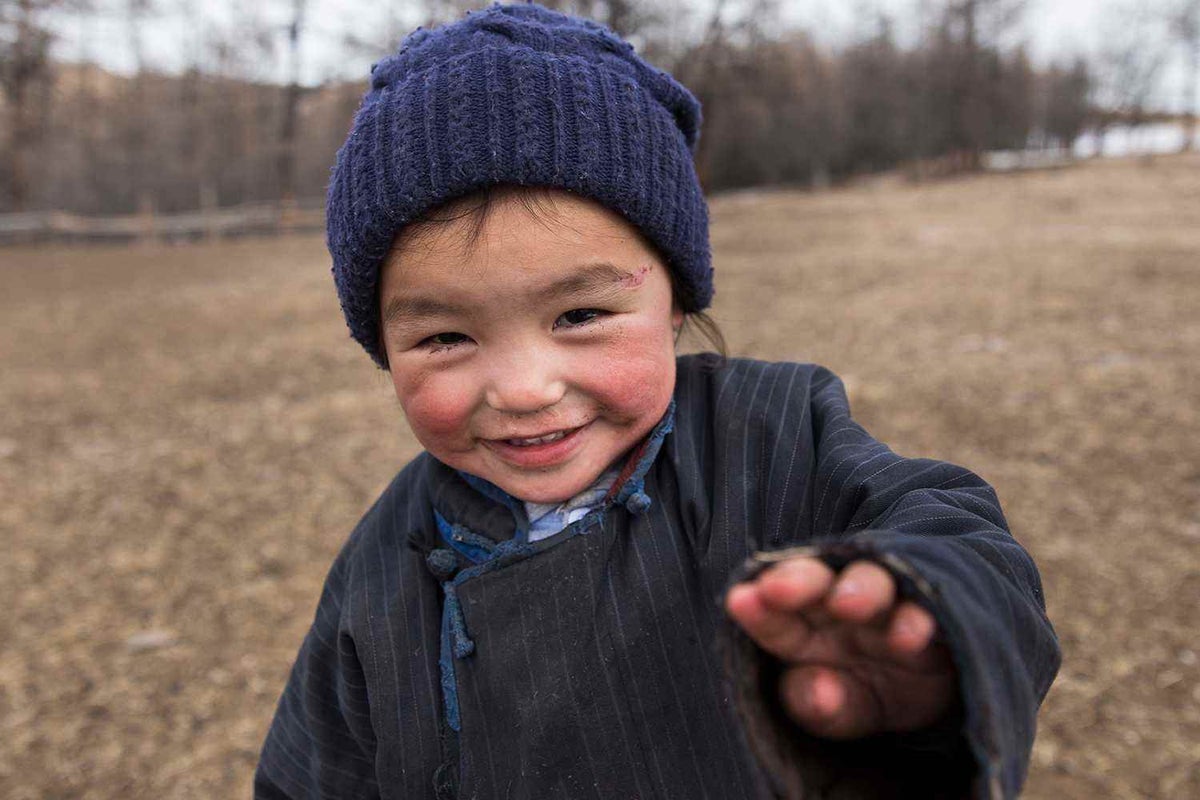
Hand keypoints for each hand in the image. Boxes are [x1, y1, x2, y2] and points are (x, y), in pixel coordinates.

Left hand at [725, 557, 958, 739]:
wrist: (935, 696)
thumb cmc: (867, 694)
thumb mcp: (840, 710)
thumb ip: (819, 705)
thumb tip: (818, 694)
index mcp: (803, 626)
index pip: (774, 614)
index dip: (758, 609)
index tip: (740, 602)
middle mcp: (840, 605)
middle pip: (815, 580)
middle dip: (798, 581)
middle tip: (779, 589)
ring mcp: (888, 605)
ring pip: (871, 582)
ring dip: (860, 588)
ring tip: (847, 604)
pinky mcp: (933, 616)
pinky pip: (925, 611)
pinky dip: (916, 620)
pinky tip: (906, 637)